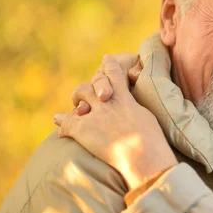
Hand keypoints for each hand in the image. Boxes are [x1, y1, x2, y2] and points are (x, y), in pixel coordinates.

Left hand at [54, 55, 176, 189]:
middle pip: (92, 85)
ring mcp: (95, 115)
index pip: (116, 75)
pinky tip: (59, 127)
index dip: (110, 65)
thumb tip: (132, 110)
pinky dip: (63, 124)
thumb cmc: (152, 140)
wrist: (142, 155)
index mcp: (125, 99)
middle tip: (83, 94)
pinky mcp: (84, 130)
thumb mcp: (147, 117)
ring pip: (80, 98)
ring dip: (76, 101)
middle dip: (88, 88)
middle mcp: (109, 103)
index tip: (106, 58)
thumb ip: (135, 109)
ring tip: (73, 108)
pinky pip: (68, 123)